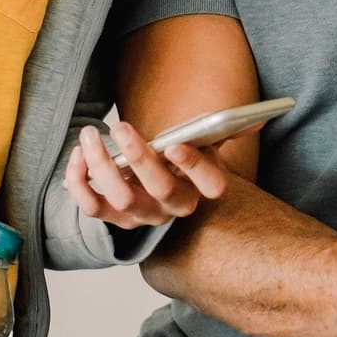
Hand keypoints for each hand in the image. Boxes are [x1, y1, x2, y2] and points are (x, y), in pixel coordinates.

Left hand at [67, 121, 229, 229]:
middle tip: (119, 127)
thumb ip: (225, 130)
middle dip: (139, 156)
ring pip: (122, 199)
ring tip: (90, 136)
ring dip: (101, 165)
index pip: (211, 185)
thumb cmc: (176, 161)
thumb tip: (257, 119)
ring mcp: (142, 216)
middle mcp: (173, 207)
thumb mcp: (203, 146)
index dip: (194, 166)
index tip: (175, 145)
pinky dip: (79, 182)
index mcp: (201, 188)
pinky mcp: (113, 218)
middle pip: (160, 189)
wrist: (151, 184)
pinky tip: (78, 157)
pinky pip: (92, 207)